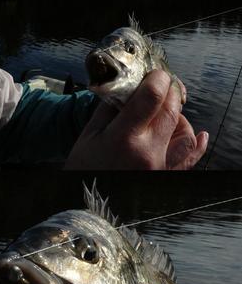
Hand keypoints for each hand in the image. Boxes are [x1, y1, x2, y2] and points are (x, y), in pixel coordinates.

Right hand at [64, 70, 208, 170]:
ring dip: (179, 117)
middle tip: (161, 87)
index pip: (153, 96)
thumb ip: (111, 107)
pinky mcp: (165, 179)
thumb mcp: (90, 135)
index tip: (154, 75)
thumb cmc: (84, 171)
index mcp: (124, 139)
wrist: (88, 208)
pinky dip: (196, 145)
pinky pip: (190, 161)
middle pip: (172, 110)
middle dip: (169, 92)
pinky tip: (199, 136)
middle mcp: (148, 154)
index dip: (158, 78)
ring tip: (165, 113)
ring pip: (185, 134)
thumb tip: (132, 86)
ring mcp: (160, 168)